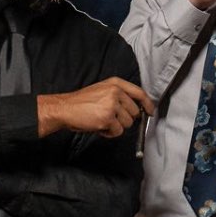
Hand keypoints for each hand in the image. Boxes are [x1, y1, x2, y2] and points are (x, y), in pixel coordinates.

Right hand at [38, 76, 153, 137]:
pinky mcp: (108, 118)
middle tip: (110, 119)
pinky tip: (99, 127)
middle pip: (134, 112)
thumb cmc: (82, 102)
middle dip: (125, 119)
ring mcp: (112, 105)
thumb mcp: (102, 90)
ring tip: (102, 122)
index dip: (147, 104)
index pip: (139, 93)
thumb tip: (137, 109)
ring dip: (116, 127)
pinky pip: (118, 131)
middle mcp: (116, 92)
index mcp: (115, 83)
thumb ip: (119, 95)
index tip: (150, 112)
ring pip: (127, 124)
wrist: (65, 108)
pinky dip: (109, 133)